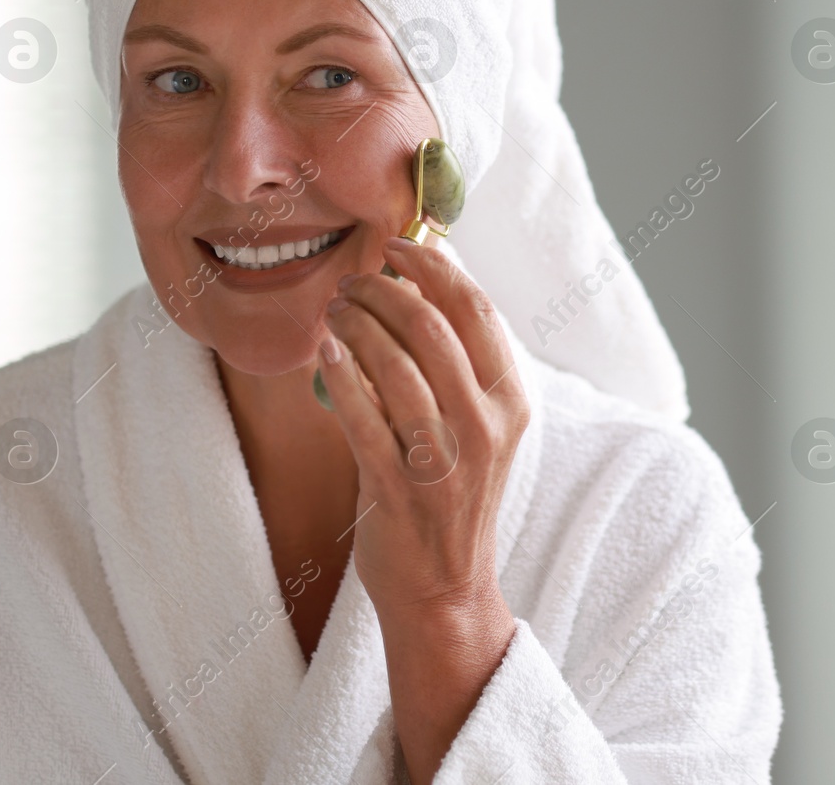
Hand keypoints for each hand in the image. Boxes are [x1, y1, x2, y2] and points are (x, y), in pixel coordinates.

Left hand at [318, 236, 527, 778]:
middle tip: (352, 283)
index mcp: (511, 402)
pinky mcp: (401, 489)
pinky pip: (362, 416)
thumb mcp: (477, 426)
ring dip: (355, 325)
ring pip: (394, 365)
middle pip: (432, 328)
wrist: (444, 587)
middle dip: (384, 291)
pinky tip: (323, 351)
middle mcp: (486, 426)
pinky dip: (339, 373)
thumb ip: (458, 363)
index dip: (435, 268)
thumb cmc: (452, 493)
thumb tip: (420, 281)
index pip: (477, 310)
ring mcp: (445, 461)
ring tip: (333, 312)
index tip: (397, 248)